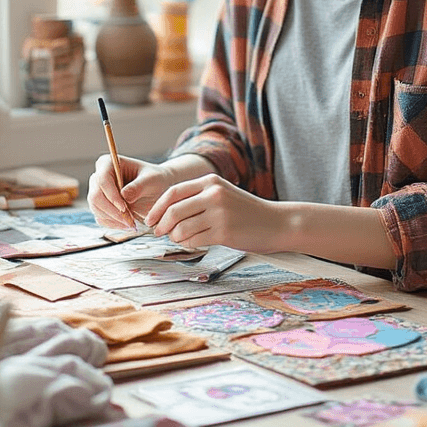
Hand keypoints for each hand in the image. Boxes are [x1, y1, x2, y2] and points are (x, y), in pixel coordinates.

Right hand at [88, 154, 172, 229]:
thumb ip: (138, 186)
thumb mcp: (151, 180)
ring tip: (131, 224)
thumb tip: (124, 195)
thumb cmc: (154, 179)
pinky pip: (101, 218)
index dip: (111, 195)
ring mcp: (97, 192)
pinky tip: (127, 225)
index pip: (102, 179)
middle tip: (129, 221)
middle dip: (112, 211)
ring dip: (113, 220)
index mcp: (108, 163)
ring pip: (96, 209)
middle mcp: (99, 177)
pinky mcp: (101, 206)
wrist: (158, 188)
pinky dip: (113, 224)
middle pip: (95, 196)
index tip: (125, 208)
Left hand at [145, 172, 286, 252]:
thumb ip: (197, 198)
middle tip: (158, 233)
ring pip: (181, 228)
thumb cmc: (246, 212)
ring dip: (175, 237)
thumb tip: (164, 213)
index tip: (150, 219)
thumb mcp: (222, 195)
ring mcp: (219, 213)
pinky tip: (194, 243)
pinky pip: (193, 240)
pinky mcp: (224, 231)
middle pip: (173, 211)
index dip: (157, 207)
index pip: (173, 192)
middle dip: (161, 224)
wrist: (276, 223)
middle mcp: (213, 194)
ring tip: (180, 239)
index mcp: (211, 181)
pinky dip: (188, 244)